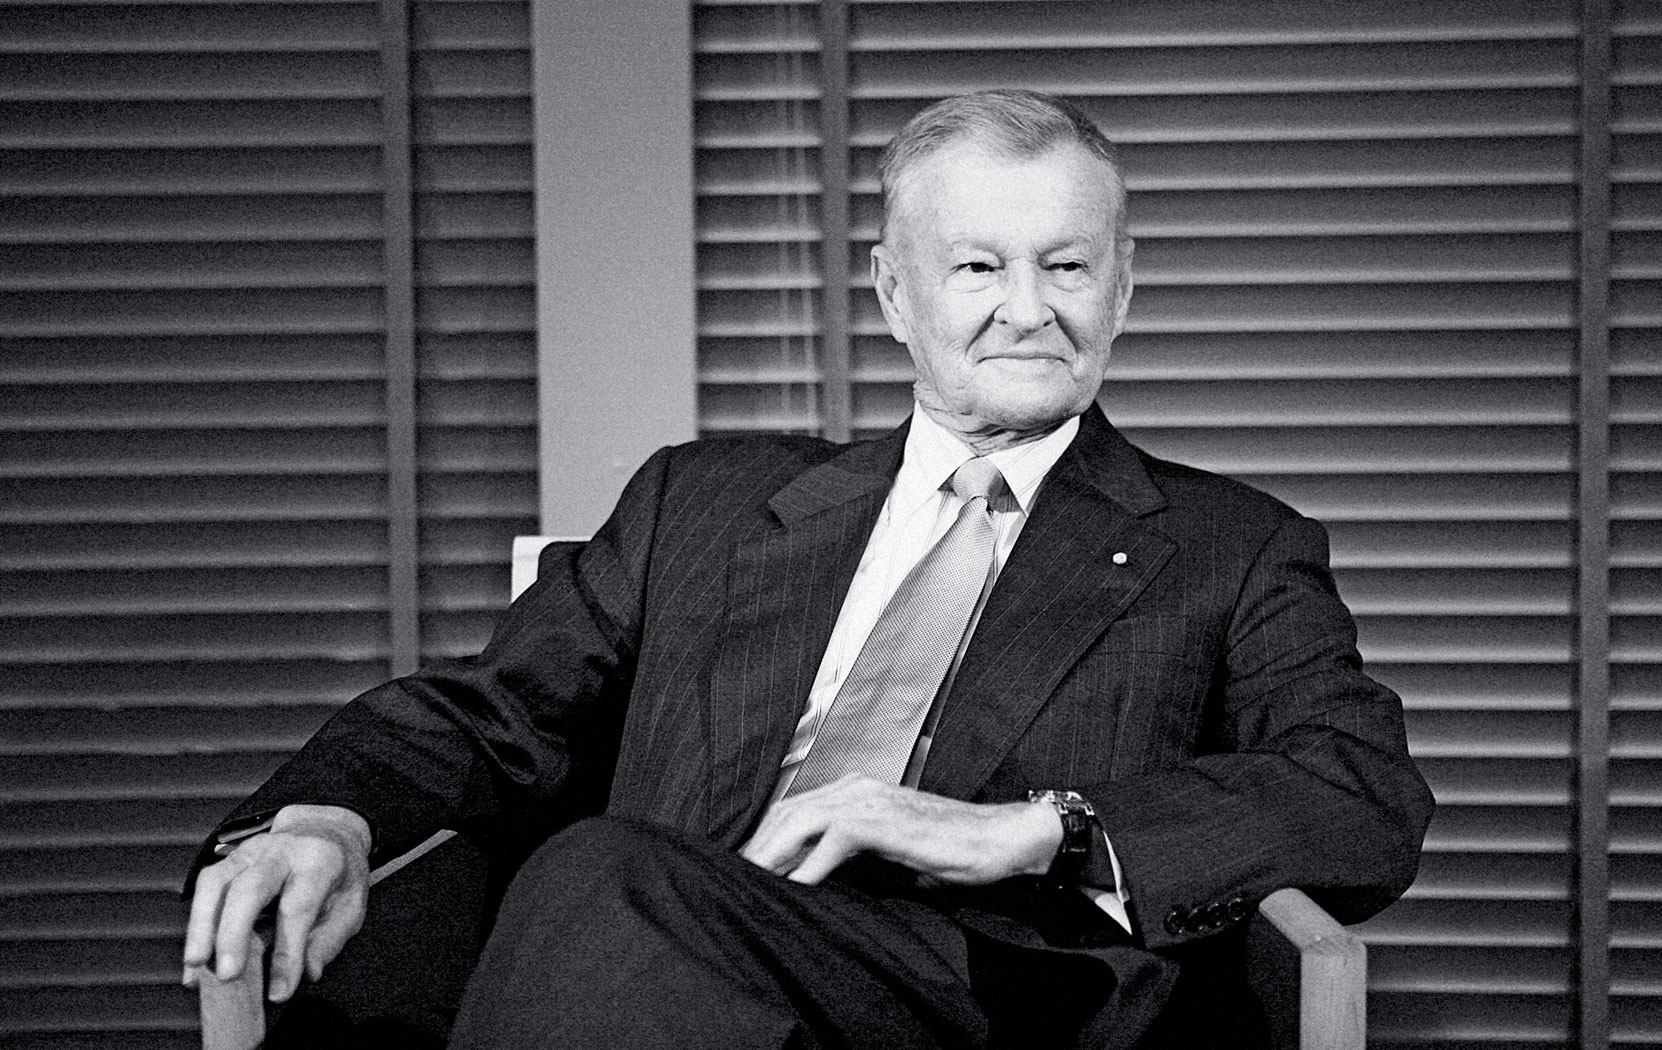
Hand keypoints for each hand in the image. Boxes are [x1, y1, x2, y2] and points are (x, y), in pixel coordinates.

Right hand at [182, 804, 371, 1000]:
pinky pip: (206, 888)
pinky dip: (197, 925)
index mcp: (319, 861)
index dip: (287, 953)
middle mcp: (281, 850)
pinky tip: (194, 960)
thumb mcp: (351, 905)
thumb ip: (329, 939)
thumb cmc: (339, 876)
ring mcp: (250, 850)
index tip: (279, 992)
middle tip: (227, 976)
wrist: (325, 831)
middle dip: (234, 933)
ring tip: (197, 966)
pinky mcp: (229, 858)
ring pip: (216, 883)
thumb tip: (307, 973)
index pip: (299, 908)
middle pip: (250, 888)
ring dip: (202, 926)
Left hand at [739, 775, 1061, 885]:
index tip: (748, 866)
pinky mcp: (884, 821)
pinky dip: (808, 867)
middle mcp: (858, 788)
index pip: (796, 808)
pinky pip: (833, 841)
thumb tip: (825, 878)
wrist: (1001, 838)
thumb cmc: (953, 846)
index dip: (767, 836)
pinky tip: (792, 889)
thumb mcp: (894, 851)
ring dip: (773, 854)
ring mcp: (870, 801)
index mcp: (858, 789)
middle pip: (789, 812)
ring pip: (801, 821)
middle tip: (735, 877)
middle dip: (759, 845)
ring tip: (751, 882)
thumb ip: (859, 856)